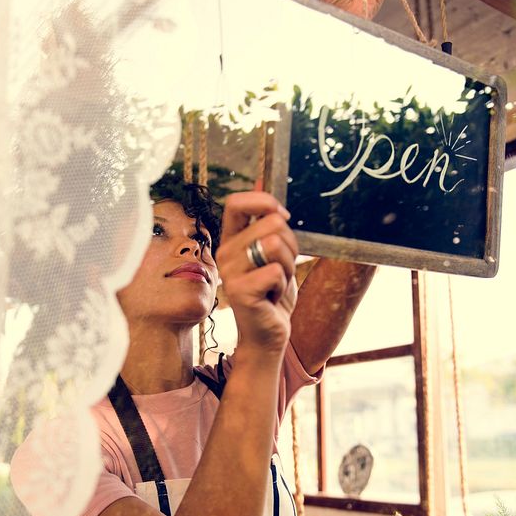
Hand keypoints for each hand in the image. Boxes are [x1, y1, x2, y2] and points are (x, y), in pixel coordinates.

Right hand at [216, 192, 298, 355]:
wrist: (268, 334)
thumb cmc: (271, 293)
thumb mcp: (272, 252)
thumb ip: (265, 221)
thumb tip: (262, 180)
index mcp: (231, 240)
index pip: (237, 203)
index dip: (264, 203)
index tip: (281, 219)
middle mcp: (225, 253)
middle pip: (271, 224)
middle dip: (290, 246)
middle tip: (281, 269)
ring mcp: (230, 272)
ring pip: (275, 246)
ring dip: (288, 266)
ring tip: (276, 282)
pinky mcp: (240, 291)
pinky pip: (276, 272)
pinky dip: (283, 285)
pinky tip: (272, 297)